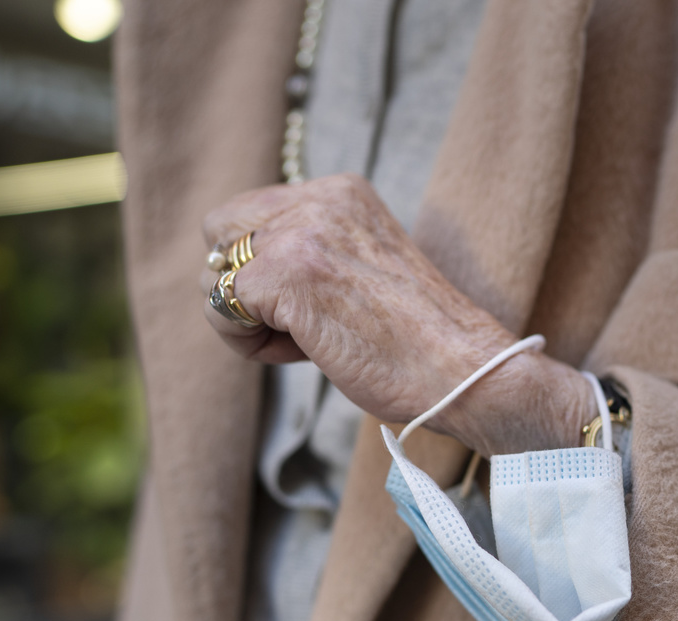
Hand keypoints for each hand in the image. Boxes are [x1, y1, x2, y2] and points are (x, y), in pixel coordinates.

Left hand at [200, 174, 594, 455]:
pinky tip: (304, 354)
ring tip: (308, 341)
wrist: (463, 371)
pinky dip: (249, 343)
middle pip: (220, 230)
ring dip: (248, 319)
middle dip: (243, 284)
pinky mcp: (290, 274)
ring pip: (215, 272)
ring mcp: (303, 233)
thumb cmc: (418, 343)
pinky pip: (221, 306)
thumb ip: (312, 253)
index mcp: (342, 192)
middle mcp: (320, 198)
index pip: (251, 213)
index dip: (263, 266)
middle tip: (298, 323)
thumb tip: (234, 273)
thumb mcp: (362, 269)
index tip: (313, 303)